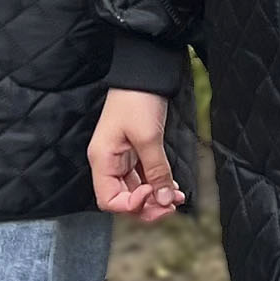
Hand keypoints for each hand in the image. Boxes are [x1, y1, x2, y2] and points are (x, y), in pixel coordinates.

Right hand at [90, 88, 185, 220]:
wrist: (144, 74)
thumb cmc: (137, 100)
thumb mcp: (148, 137)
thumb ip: (156, 171)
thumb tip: (163, 200)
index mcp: (103, 160)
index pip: (109, 200)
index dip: (132, 204)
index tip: (153, 192)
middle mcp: (108, 163)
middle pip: (123, 200)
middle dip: (147, 206)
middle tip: (170, 206)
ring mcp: (121, 159)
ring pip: (136, 191)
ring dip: (156, 198)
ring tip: (177, 197)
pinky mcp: (134, 153)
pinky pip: (143, 178)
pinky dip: (158, 185)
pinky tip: (173, 187)